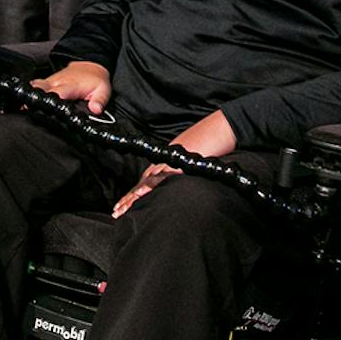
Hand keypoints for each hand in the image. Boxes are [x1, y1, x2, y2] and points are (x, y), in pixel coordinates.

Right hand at [30, 60, 112, 113]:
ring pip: (35, 87)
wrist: (90, 66)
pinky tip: (23, 103)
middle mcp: (57, 82)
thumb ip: (99, 101)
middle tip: (25, 112)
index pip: (56, 94)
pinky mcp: (47, 81)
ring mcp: (50, 81)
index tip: (40, 110)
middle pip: (40, 90)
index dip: (48, 102)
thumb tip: (96, 110)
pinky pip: (35, 86)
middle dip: (32, 100)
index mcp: (70, 86)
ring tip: (22, 110)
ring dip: (29, 97)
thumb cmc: (95, 80)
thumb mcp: (103, 90)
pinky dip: (29, 93)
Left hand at [111, 110, 235, 217]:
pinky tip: (139, 196)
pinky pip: (161, 177)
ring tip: (121, 211)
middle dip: (128, 198)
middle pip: (142, 181)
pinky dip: (148, 187)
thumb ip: (185, 167)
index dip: (136, 192)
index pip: (148, 178)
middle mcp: (166, 159)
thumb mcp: (196, 156)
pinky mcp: (179, 164)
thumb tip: (182, 179)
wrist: (224, 127)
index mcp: (169, 158)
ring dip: (132, 197)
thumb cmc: (214, 140)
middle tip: (116, 212)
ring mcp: (171, 161)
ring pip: (146, 181)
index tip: (125, 204)